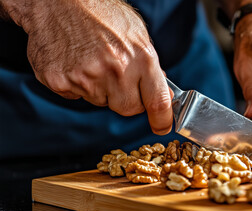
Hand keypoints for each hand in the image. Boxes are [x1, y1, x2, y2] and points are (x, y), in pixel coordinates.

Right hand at [4, 0, 172, 134]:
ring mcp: (87, 77)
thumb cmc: (101, 13)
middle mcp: (116, 70)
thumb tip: (161, 88)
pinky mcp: (61, 82)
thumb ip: (150, 64)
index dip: (162, 120)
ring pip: (101, 102)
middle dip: (127, 99)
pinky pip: (76, 96)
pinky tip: (75, 62)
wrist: (59, 0)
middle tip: (117, 76)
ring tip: (92, 60)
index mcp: (141, 58)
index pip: (158, 102)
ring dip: (100, 89)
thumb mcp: (137, 33)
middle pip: (128, 108)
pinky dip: (77, 84)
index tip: (162, 126)